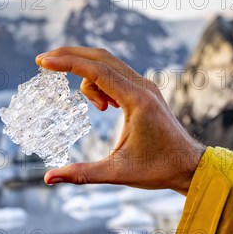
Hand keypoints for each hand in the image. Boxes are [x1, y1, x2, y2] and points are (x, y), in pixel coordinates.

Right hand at [36, 47, 205, 195]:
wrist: (190, 166)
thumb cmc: (157, 170)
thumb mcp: (117, 173)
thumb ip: (81, 174)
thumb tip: (48, 178)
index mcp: (136, 101)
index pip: (96, 70)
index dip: (67, 63)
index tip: (43, 62)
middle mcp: (142, 86)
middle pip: (100, 57)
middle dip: (70, 55)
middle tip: (43, 62)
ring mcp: (144, 85)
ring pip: (106, 64)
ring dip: (87, 76)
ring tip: (97, 109)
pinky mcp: (144, 90)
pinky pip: (114, 74)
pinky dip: (99, 82)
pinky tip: (104, 106)